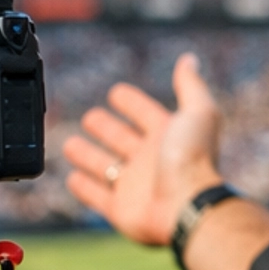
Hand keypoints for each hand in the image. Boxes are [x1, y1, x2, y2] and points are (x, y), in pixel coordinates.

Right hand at [62, 51, 222, 245]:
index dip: (132, 103)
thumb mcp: (198, 112)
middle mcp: (150, 160)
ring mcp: (134, 186)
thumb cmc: (193, 159)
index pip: (145, 113)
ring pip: (104, 166)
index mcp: (167, 136)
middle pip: (121, 139)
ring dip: (87, 156)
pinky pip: (97, 197)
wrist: (186, 206)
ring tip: (70, 145)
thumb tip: (189, 59)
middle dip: (105, 127)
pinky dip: (84, 188)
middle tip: (90, 118)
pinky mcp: (120, 209)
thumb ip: (191, 86)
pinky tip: (72, 178)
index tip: (117, 93)